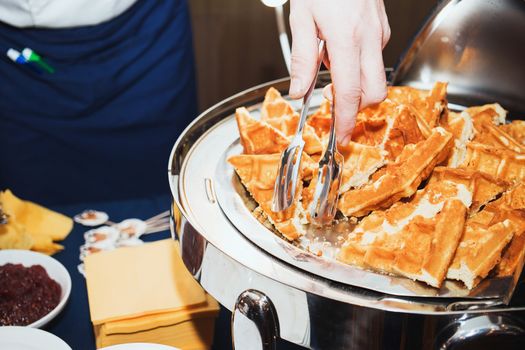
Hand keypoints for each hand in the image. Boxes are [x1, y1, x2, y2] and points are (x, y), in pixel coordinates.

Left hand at [288, 0, 389, 143]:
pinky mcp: (381, 28)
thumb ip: (301, 58)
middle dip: (356, 106)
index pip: (349, 93)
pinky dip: (358, 64)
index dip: (345, 120)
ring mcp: (378, 33)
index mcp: (346, 39)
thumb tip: (299, 91)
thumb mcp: (301, 18)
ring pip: (376, 76)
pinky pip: (374, 57)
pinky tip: (340, 47)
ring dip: (355, 83)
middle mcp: (369, 38)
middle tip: (333, 103)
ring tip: (329, 62)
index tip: (341, 138)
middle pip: (374, 92)